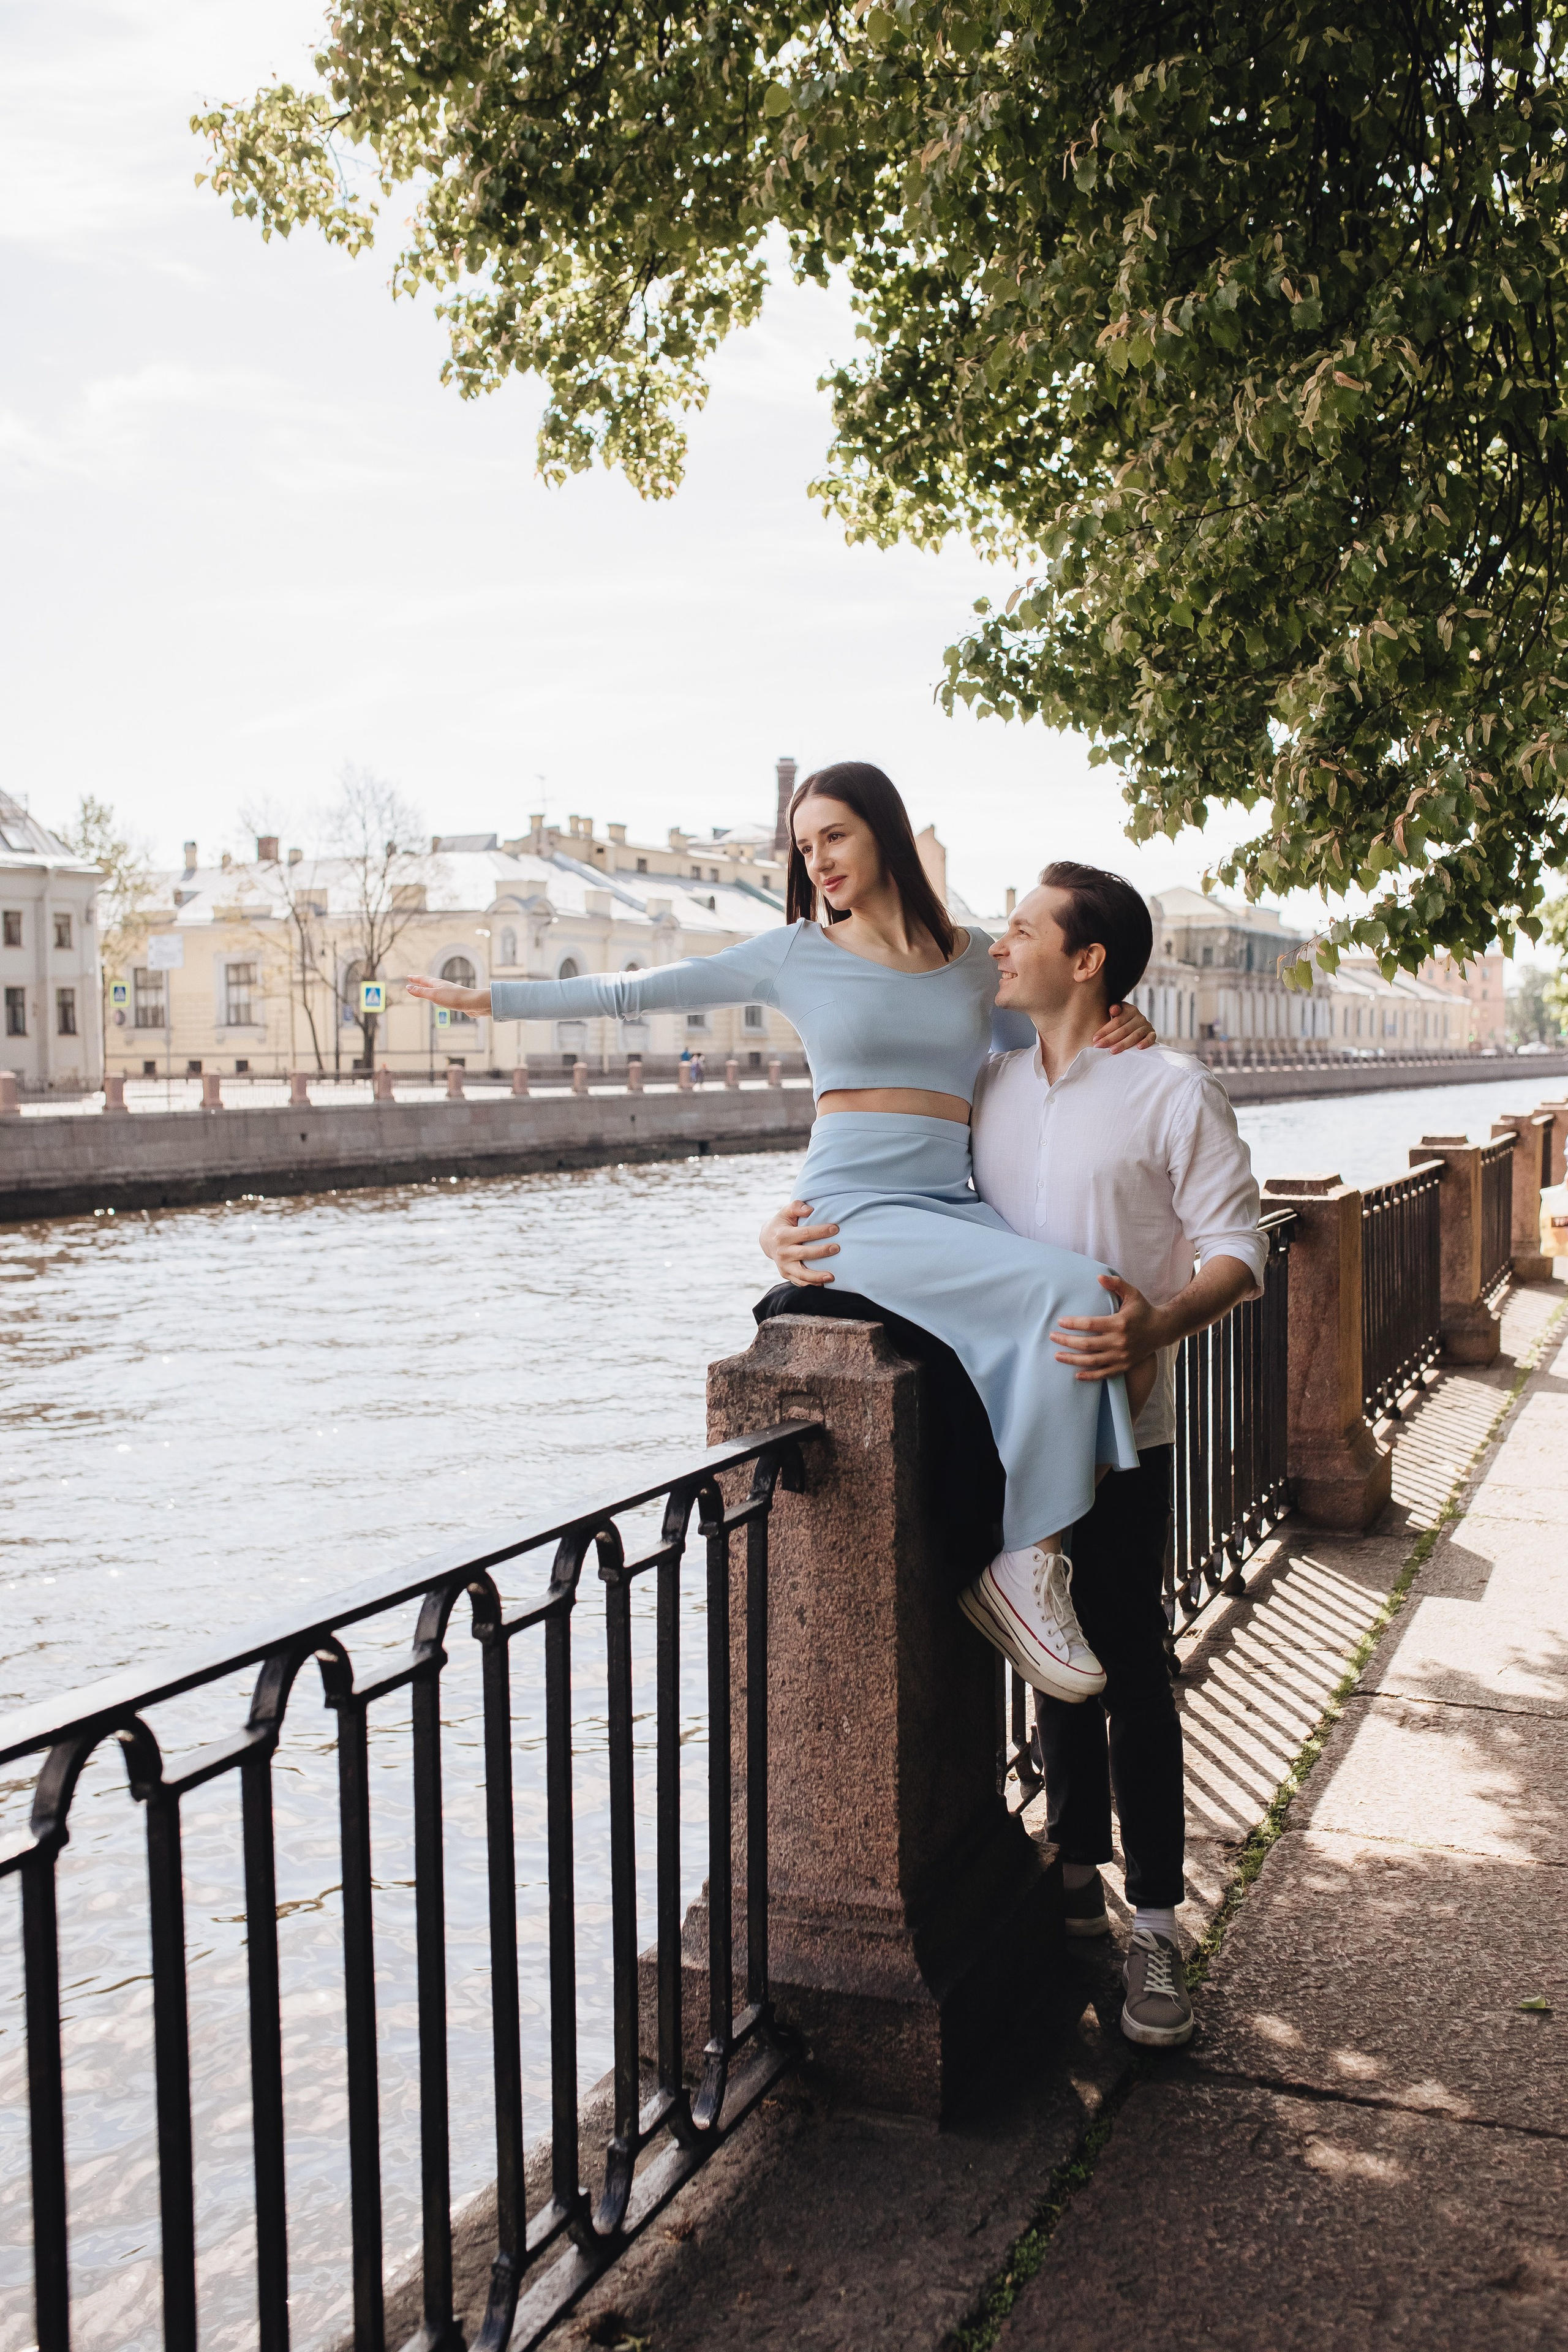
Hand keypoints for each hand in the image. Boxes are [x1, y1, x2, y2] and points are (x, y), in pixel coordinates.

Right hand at [407, 974, 490, 1013]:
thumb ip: (421, 992)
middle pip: (430, 983)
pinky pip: (442, 996)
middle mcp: (443, 986)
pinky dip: (437, 996)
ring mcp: (450, 992)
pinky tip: (440, 999)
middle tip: (414, 980)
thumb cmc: (454, 998)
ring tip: (426, 988)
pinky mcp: (455, 1000)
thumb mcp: (434, 995)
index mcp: (437, 984)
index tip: (408, 976)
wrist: (473, 1003)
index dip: (415, 979)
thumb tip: (408, 988)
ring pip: (436, 989)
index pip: (423, 980)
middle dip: (421, 982)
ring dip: (429, 988)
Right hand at [759, 1198, 840, 1286]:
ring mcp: (783, 1265)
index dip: (821, 1231)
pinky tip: (824, 1283)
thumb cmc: (782, 1223)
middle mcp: (782, 1252)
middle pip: (804, 1253)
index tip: (836, 1228)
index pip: (805, 1233)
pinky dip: (811, 1284)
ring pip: (801, 1273)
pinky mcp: (786, 1274)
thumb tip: (810, 1210)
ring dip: (817, 1276)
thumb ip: (796, 1206)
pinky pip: (799, 1282)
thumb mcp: (785, 1212)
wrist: (767, 1240)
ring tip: (832, 1276)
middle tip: (837, 1248)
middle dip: (822, 1251)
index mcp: (782, 1236)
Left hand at [1051, 1273, 1167, 1377]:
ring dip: (1073, 1359)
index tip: (1060, 1322)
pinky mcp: (1124, 1366)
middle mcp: (1120, 1341)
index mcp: (1119, 1323)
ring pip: (1092, 1361)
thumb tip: (1098, 1277)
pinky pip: (1104, 1373)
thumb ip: (1116, 1284)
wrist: (1161, 1330)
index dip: (1073, 1324)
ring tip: (1057, 1355)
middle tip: (1052, 1337)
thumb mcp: (1132, 1293)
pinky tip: (1076, 1375)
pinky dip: (1090, 1376)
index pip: (1091, 1324)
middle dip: (1067, 1341)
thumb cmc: (1143, 1310)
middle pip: (1087, 1344)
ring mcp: (1122, 1356)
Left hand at [1094, 1001, 1156, 1052]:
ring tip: (1112, 1051)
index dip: (1105, 1030)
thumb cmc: (1121, 1019)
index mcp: (1130, 1010)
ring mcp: (1147, 1026)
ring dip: (1123, 1044)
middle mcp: (1140, 1017)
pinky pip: (1151, 1038)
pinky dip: (1146, 1042)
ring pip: (1135, 1036)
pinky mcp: (1152, 1034)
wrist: (1135, 1023)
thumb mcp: (1117, 1011)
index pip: (1116, 1022)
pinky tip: (1138, 1048)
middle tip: (1098, 1046)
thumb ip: (1114, 1009)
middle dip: (1110, 1039)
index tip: (1095, 1038)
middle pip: (1124, 1030)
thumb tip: (1113, 1010)